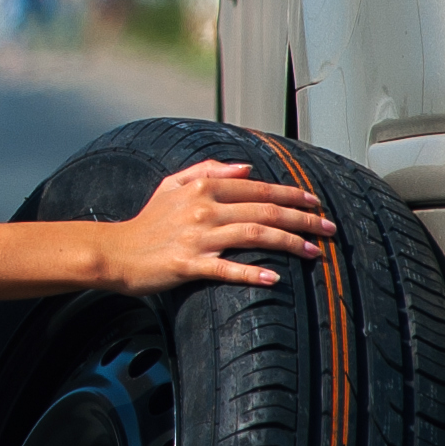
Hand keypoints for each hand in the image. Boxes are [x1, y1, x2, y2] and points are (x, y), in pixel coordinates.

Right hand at [96, 161, 335, 291]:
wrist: (115, 252)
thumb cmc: (146, 222)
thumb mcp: (172, 185)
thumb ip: (209, 171)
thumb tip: (245, 168)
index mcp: (204, 188)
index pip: (259, 189)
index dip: (292, 194)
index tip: (315, 202)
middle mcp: (204, 210)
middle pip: (265, 211)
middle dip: (303, 218)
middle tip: (329, 228)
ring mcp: (197, 238)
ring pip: (255, 235)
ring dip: (290, 243)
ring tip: (315, 253)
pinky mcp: (188, 265)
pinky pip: (227, 268)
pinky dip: (252, 272)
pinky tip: (275, 277)